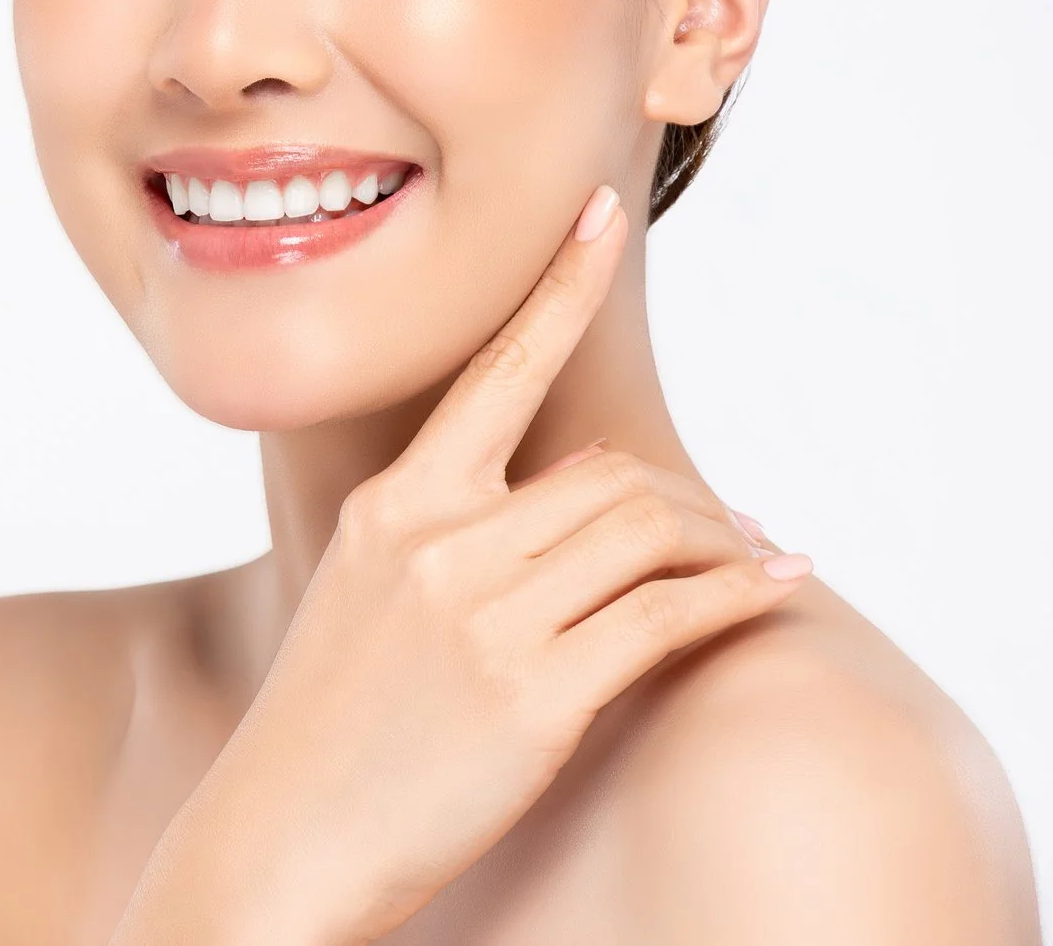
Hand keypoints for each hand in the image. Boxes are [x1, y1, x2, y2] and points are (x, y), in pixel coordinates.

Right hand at [110, 184, 812, 945]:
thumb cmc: (326, 729)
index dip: (559, 284)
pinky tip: (775, 589)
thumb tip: (564, 511)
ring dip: (720, 544)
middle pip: (609, 473)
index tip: (604, 210)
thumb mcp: (362, 599)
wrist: (278, 841)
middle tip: (731, 531)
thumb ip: (443, 540)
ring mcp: (482, 617)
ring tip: (753, 564)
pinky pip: (668, 619)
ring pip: (647, 532)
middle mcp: (437, 542)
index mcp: (393, 507)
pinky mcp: (531, 695)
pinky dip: (738, 596)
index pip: (494, 370)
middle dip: (686, 501)